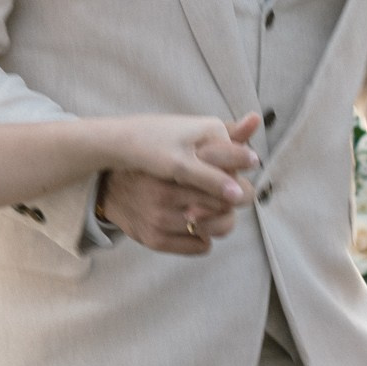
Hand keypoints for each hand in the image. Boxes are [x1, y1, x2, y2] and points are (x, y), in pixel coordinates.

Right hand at [94, 112, 261, 255]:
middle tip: (226, 198)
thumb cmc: (161, 164)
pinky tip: (196, 225)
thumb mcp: (190, 145)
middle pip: (226, 206)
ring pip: (218, 228)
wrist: (110, 187)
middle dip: (232, 202)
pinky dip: (205, 237)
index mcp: (177, 166)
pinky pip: (202, 246)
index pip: (229, 181)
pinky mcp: (154, 238)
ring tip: (213, 212)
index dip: (238, 184)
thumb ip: (225, 135)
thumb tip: (256, 118)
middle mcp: (165, 192)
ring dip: (221, 221)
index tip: (234, 184)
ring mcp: (159, 217)